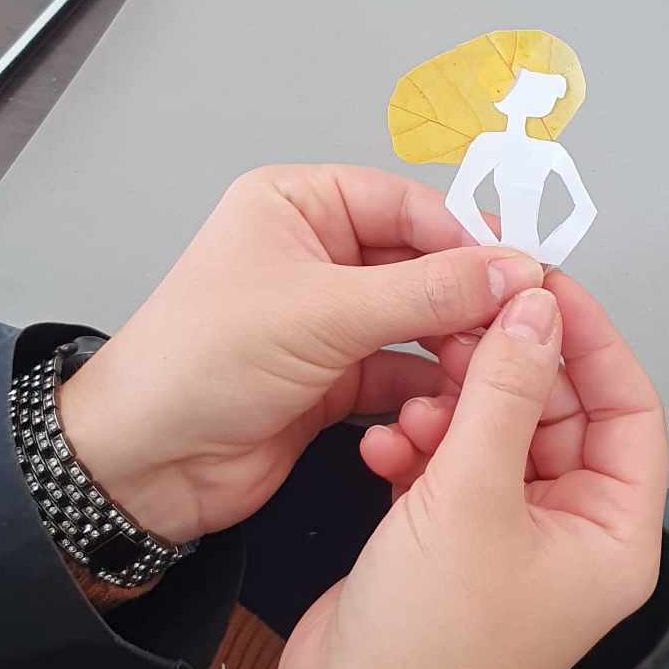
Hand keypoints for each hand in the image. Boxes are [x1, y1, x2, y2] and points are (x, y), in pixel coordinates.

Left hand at [59, 165, 542, 544]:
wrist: (144, 463)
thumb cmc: (204, 361)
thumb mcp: (324, 313)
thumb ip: (427, 292)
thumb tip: (515, 271)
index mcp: (297, 205)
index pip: (405, 204)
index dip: (465, 238)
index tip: (523, 274)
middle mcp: (314, 253)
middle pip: (419, 263)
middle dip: (467, 298)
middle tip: (521, 329)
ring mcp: (325, 318)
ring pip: (416, 321)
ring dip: (453, 347)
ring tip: (493, 372)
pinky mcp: (333, 377)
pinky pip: (400, 370)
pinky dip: (428, 388)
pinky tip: (455, 404)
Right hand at [257, 275, 667, 668]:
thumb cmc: (430, 648)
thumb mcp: (471, 496)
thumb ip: (505, 391)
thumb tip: (537, 309)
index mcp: (614, 534)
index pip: (629, 408)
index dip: (589, 341)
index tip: (541, 286)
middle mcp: (573, 534)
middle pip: (557, 413)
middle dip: (505, 371)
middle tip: (458, 323)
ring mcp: (511, 538)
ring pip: (497, 434)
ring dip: (453, 409)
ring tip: (413, 408)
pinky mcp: (452, 541)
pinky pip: (451, 466)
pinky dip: (418, 448)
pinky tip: (383, 446)